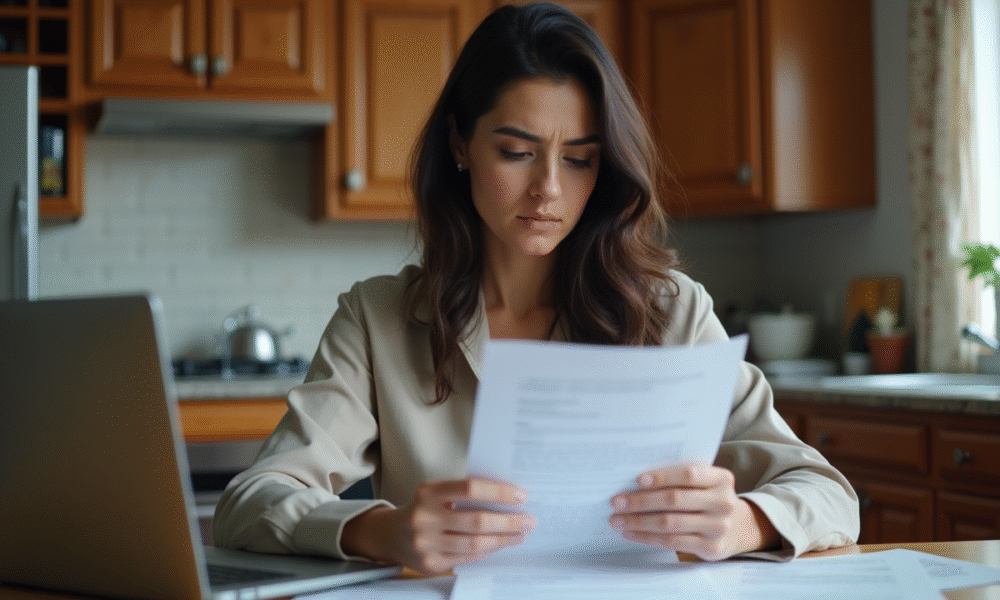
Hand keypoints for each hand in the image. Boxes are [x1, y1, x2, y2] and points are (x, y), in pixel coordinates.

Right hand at [341, 477, 534, 573]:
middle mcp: (424, 517)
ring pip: (475, 543)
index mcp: (428, 492)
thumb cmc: (422, 509)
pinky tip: (499, 544)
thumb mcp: (436, 493)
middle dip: (508, 521)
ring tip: (520, 534)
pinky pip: (467, 557)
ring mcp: (426, 543)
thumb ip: (464, 493)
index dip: (499, 492)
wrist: (389, 535)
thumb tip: (507, 497)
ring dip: (503, 539)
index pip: (470, 488)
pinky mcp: (429, 563)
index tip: (520, 495)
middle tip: (528, 520)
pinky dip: (487, 550)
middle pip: (476, 520)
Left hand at [608, 464, 778, 560]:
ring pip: (670, 523)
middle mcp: (723, 502)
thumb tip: (634, 480)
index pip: (689, 474)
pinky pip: (672, 541)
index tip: (637, 480)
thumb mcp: (705, 483)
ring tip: (617, 519)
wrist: (736, 528)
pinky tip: (631, 533)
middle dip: (641, 501)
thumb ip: (680, 478)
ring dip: (638, 521)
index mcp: (721, 479)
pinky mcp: (711, 547)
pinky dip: (647, 537)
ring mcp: (718, 527)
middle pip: (674, 500)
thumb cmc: (708, 498)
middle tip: (616, 502)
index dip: (662, 477)